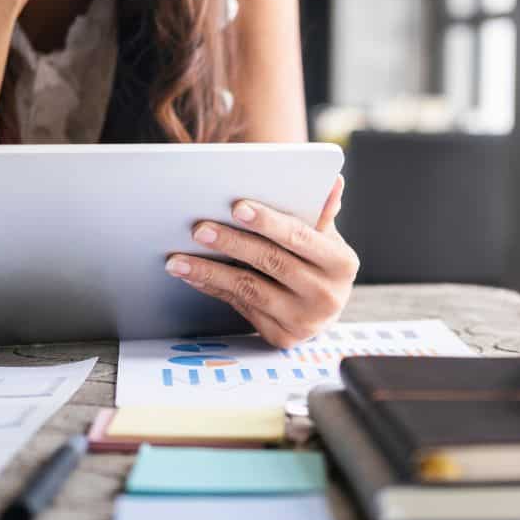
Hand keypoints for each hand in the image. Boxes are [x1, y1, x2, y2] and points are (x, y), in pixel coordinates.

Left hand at [165, 176, 360, 347]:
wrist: (322, 308)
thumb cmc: (318, 262)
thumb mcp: (325, 237)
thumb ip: (321, 212)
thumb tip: (333, 182)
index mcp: (341, 264)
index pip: (300, 236)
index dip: (268, 222)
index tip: (237, 207)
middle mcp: (326, 296)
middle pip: (271, 263)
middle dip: (231, 243)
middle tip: (198, 229)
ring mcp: (304, 322)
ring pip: (249, 289)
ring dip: (209, 271)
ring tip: (178, 258)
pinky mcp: (281, 337)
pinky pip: (240, 306)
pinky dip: (213, 288)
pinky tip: (192, 275)